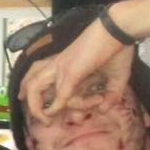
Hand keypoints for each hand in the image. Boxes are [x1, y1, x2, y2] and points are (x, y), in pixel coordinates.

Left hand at [18, 15, 133, 124]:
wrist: (119, 30)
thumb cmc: (118, 50)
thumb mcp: (116, 79)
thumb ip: (111, 96)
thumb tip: (103, 110)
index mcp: (66, 66)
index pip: (50, 84)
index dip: (57, 102)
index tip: (80, 112)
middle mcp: (59, 66)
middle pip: (31, 82)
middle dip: (31, 102)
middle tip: (42, 119)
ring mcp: (62, 67)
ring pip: (35, 87)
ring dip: (37, 107)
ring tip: (45, 120)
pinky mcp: (71, 71)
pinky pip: (60, 95)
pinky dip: (59, 107)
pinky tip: (61, 114)